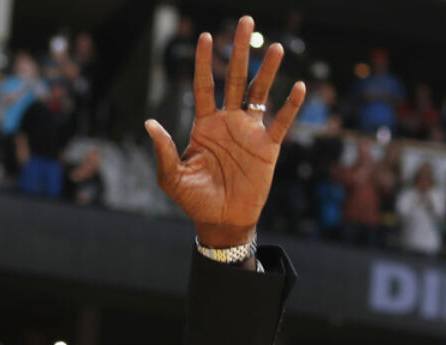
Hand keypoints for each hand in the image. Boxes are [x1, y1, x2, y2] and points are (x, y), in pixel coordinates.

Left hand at [145, 16, 304, 247]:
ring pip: (259, 94)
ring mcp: (250, 133)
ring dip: (267, 71)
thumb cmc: (195, 201)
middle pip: (234, 79)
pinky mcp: (268, 148)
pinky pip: (281, 123)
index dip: (202, 62)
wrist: (222, 221)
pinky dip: (290, 107)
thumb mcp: (172, 178)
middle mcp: (228, 122)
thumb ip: (163, 151)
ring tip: (275, 47)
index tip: (204, 37)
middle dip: (239, 51)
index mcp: (205, 125)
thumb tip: (149, 123)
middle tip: (245, 22)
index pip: (203, 86)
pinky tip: (297, 87)